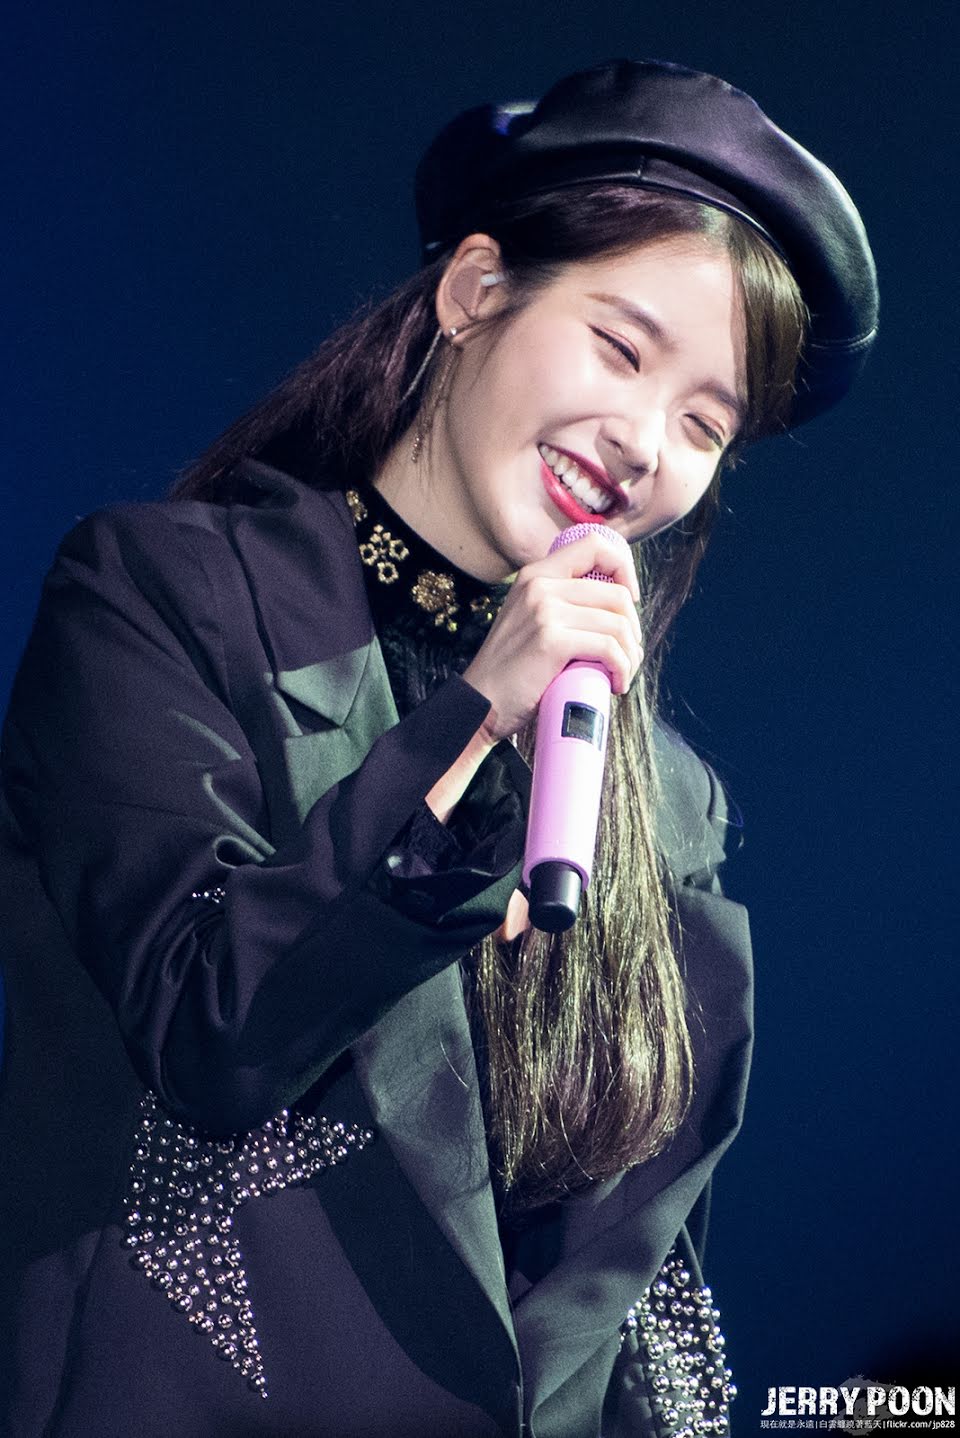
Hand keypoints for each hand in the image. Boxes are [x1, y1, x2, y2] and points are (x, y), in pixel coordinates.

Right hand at [462, 530, 642, 741]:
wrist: (480, 703)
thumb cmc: (512, 671)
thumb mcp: (530, 620)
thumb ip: (560, 604)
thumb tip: (613, 609)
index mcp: (536, 574)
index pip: (593, 544)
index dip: (622, 567)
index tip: (628, 601)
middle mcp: (540, 585)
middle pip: (616, 593)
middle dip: (632, 628)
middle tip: (627, 654)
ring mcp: (545, 611)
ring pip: (618, 623)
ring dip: (630, 654)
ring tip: (621, 674)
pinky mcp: (551, 640)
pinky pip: (608, 648)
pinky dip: (621, 668)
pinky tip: (616, 683)